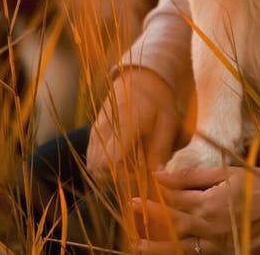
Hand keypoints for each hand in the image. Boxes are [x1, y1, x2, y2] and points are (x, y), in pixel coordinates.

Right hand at [86, 68, 180, 184]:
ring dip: (108, 173)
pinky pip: (91, 156)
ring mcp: (97, 129)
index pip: (111, 163)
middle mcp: (106, 128)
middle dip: (115, 179)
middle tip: (135, 174)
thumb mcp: (168, 123)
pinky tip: (120, 160)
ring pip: (92, 164)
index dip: (123, 177)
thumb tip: (157, 175)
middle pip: (98, 168)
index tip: (139, 177)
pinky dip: (102, 165)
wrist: (143, 79)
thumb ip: (161, 149)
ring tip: (129, 167)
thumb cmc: (159, 103)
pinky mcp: (94, 132)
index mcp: (125, 125)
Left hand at [130, 166, 259, 253]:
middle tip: (132, 209)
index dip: (155, 196)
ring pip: (181, 248)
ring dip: (158, 246)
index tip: (138, 190)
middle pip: (173, 225)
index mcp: (209, 205)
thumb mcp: (227, 172)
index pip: (174, 201)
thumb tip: (161, 174)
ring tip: (138, 244)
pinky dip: (182, 253)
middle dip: (151, 217)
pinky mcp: (227, 253)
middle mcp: (210, 229)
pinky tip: (170, 251)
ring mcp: (219, 246)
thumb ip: (192, 176)